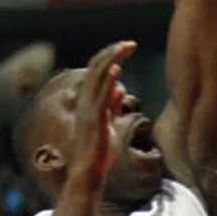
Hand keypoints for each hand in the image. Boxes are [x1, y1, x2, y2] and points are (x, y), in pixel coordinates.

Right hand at [69, 41, 136, 187]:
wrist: (89, 172)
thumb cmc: (100, 152)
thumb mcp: (109, 124)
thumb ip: (111, 106)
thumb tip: (119, 90)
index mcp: (89, 100)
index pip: (97, 71)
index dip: (111, 57)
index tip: (127, 47)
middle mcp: (86, 101)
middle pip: (96, 68)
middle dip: (113, 52)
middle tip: (130, 43)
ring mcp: (89, 109)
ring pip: (97, 77)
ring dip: (111, 59)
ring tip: (125, 47)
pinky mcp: (94, 119)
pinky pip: (100, 96)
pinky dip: (107, 81)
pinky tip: (117, 69)